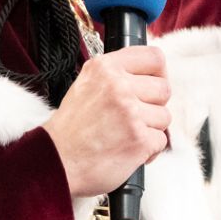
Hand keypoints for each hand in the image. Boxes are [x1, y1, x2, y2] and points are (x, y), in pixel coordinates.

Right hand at [44, 45, 171, 198]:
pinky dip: (148, 150)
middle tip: (133, 117)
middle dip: (153, 106)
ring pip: (164, 116)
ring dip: (150, 129)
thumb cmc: (70, 130)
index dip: (159, 74)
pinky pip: (161, 140)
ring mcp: (130, 112)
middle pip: (164, 89)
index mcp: (105, 68)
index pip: (154, 57)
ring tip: (125, 135)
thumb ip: (115, 76)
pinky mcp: (139, 139)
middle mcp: (118, 86)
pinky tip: (127, 150)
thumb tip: (147, 76)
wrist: (55, 161)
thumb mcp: (85, 85)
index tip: (153, 85)